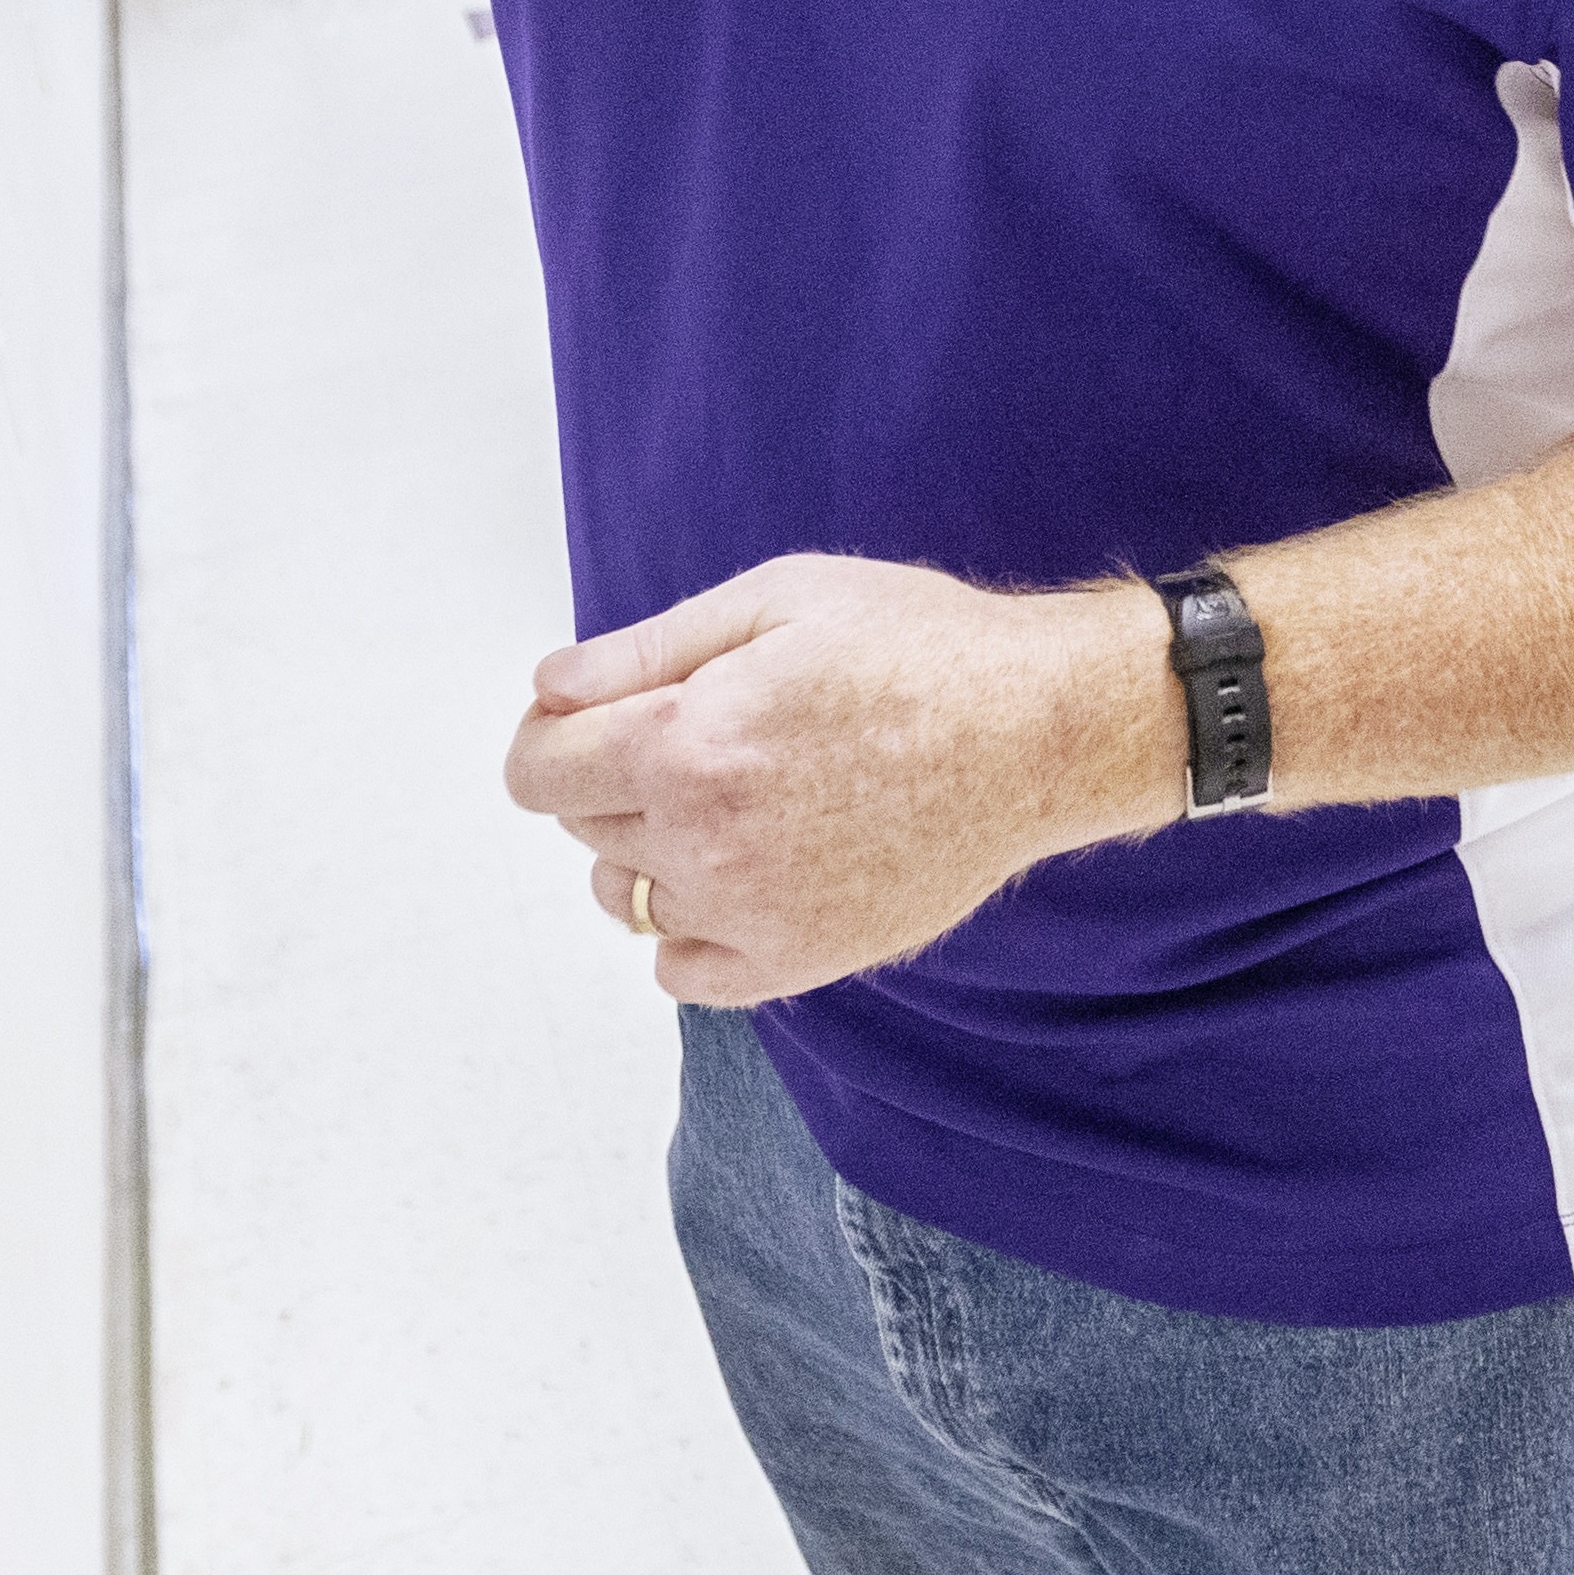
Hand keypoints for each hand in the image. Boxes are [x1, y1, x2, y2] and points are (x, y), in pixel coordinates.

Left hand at [503, 556, 1165, 1006]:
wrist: (1035, 732)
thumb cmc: (916, 649)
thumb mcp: (773, 601)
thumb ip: (644, 651)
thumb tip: (551, 691)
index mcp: (683, 744)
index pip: (537, 774)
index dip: (547, 738)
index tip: (579, 721)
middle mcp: (703, 842)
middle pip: (582, 828)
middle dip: (609, 779)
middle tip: (690, 735)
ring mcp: (751, 913)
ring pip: (627, 900)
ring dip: (647, 853)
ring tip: (723, 803)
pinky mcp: (800, 960)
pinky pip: (684, 973)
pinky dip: (689, 932)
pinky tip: (737, 875)